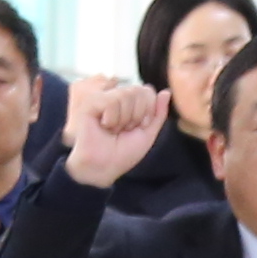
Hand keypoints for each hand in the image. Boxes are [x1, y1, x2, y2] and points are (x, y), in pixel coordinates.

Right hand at [62, 73, 166, 187]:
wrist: (104, 167)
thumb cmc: (123, 154)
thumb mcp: (148, 133)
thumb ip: (158, 113)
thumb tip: (167, 92)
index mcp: (129, 102)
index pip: (147, 90)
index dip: (149, 109)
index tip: (141, 126)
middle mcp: (116, 97)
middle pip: (138, 90)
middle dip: (137, 114)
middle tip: (125, 129)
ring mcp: (102, 98)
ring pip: (125, 94)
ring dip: (124, 119)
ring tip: (113, 130)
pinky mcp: (90, 103)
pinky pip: (110, 101)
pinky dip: (111, 118)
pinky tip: (103, 126)